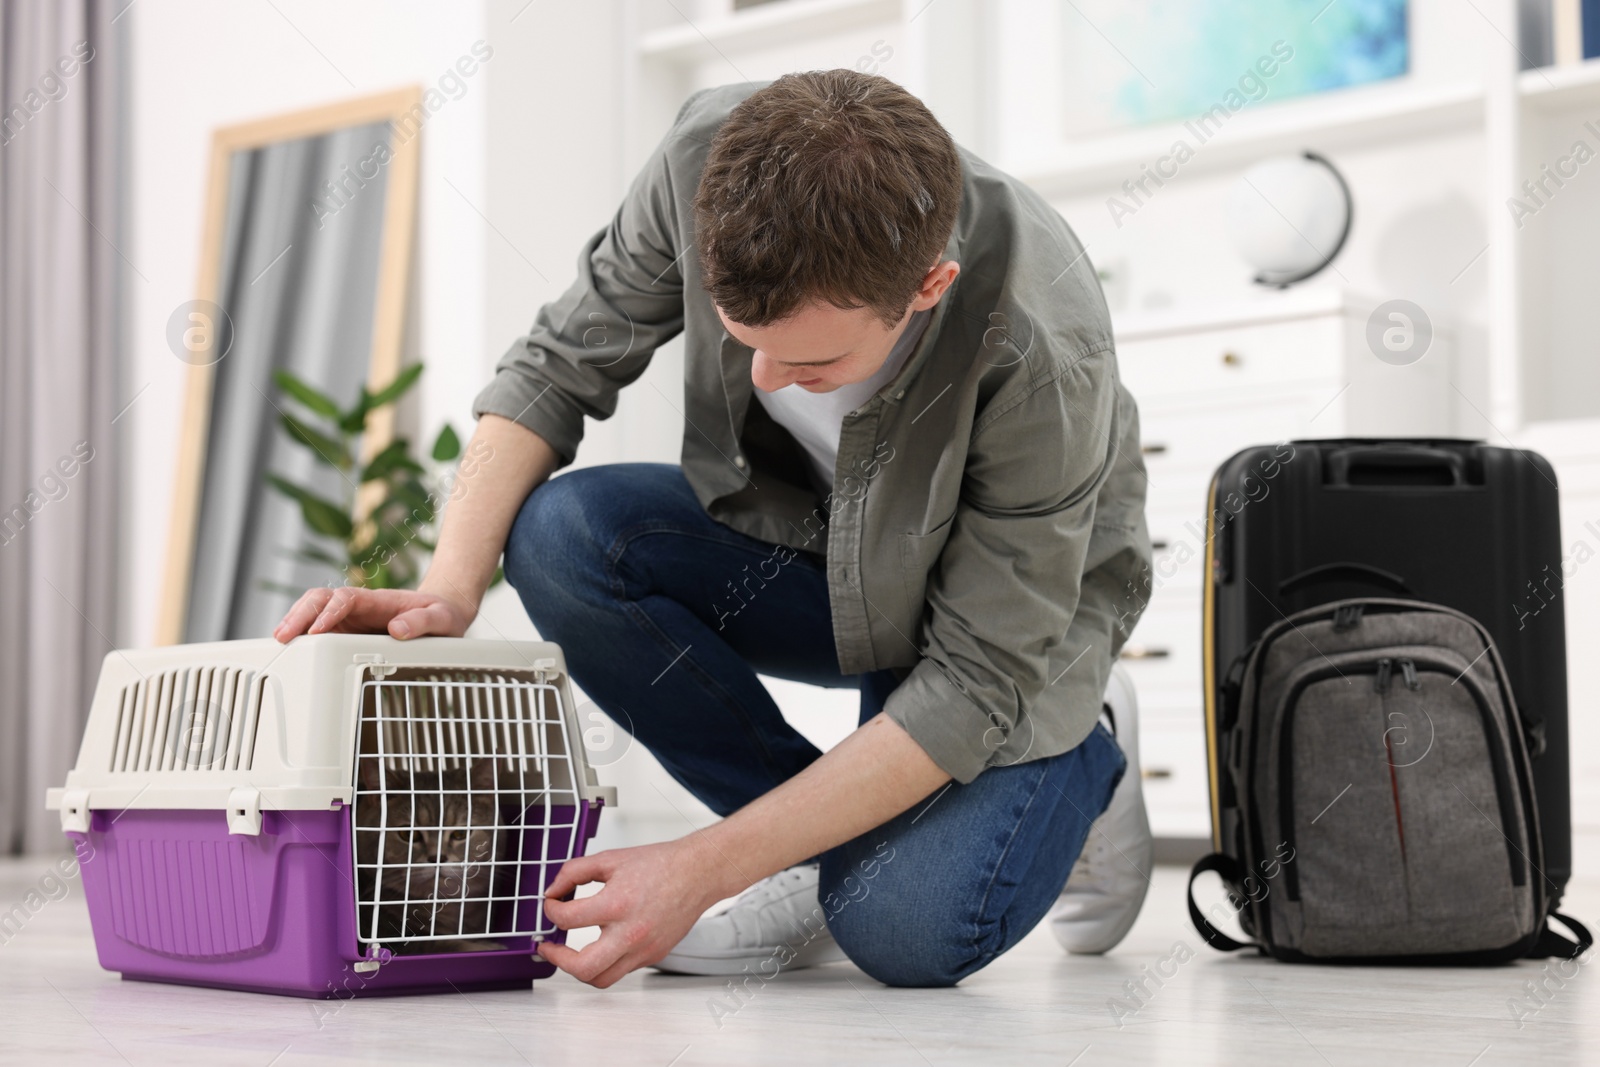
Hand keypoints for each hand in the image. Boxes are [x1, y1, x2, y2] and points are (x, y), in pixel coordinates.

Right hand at [272, 586, 475, 642]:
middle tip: (285, 636)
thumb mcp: (442, 618)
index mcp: (378, 600)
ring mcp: (349, 617)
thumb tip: (397, 630)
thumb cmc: (441, 615)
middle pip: (320, 599)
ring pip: (313, 611)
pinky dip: (301, 634)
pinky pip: (318, 628)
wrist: (442, 613)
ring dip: (295, 622)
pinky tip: (290, 647)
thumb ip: (423, 621)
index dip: (330, 612)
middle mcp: (358, 606)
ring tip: (279, 641)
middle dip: (300, 614)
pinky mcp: (345, 630)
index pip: (346, 599)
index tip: (318, 630)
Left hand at [540, 837, 737, 987]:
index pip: (568, 919)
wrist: (696, 874)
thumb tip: (553, 891)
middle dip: (557, 959)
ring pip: (601, 979)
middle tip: (549, 947)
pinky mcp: (652, 956)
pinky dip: (604, 962)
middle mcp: (631, 933)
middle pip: (583, 967)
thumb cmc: (659, 865)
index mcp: (618, 904)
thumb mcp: (610, 859)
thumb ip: (574, 872)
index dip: (551, 911)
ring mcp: (644, 949)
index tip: (551, 905)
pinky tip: (600, 945)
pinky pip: (620, 970)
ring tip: (569, 954)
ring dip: (578, 969)